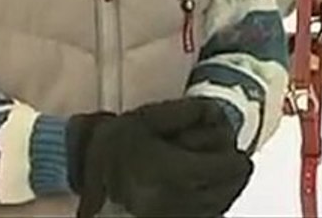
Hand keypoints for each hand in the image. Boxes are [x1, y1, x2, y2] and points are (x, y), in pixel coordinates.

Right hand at [72, 99, 252, 217]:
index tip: (240, 156)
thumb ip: (186, 113)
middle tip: (235, 164)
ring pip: (215, 210)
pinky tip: (207, 194)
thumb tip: (216, 115)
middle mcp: (170, 201)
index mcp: (166, 171)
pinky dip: (210, 207)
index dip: (235, 163)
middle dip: (232, 177)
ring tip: (222, 177)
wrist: (81, 170)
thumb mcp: (148, 117)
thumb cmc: (116, 141)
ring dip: (225, 193)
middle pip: (222, 194)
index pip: (220, 171)